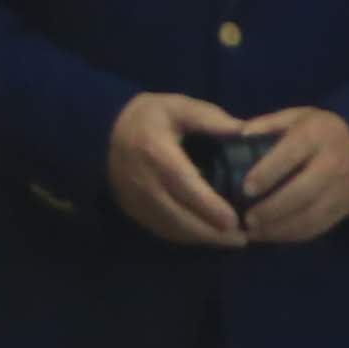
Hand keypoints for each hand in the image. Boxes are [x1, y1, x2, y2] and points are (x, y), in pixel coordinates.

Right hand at [105, 89, 249, 248]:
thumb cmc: (148, 117)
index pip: (185, 186)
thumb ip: (210, 118)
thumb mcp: (178, 106)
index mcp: (156, 153)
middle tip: (241, 239)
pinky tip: (205, 236)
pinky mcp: (132, 210)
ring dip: (200, 238)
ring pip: (171, 228)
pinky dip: (185, 236)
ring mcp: (135, 200)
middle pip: (179, 216)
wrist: (104, 131)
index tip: (234, 220)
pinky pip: (161, 229)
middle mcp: (143, 182)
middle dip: (211, 233)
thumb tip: (243, 131)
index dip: (209, 207)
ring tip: (229, 241)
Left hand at [235, 105, 348, 242]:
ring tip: (255, 233)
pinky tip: (272, 235)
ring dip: (279, 228)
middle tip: (247, 219)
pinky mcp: (347, 207)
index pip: (290, 155)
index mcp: (316, 134)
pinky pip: (318, 227)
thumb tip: (238, 137)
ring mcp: (344, 187)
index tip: (246, 190)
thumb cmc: (317, 130)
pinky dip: (293, 235)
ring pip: (310, 215)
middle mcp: (334, 162)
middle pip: (301, 192)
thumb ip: (266, 125)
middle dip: (271, 209)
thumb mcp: (294, 117)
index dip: (267, 173)